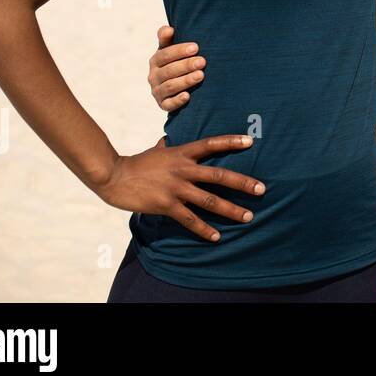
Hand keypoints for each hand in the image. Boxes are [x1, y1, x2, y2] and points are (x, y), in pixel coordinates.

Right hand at [93, 134, 264, 241]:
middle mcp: (183, 169)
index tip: (251, 142)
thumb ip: (168, 145)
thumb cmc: (137, 163)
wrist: (114, 176)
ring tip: (248, 216)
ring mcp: (176, 188)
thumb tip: (169, 138)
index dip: (231, 142)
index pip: (211, 144)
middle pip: (220, 175)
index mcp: (182, 153)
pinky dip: (204, 229)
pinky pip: (190, 219)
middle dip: (243, 183)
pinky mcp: (166, 205)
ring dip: (231, 209)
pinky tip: (216, 236)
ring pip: (209, 200)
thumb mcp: (157, 150)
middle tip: (262, 189)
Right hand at [149, 25, 204, 111]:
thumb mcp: (169, 48)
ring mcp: (157, 91)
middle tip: (203, 61)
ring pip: (170, 86)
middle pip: (169, 71)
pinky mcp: (163, 105)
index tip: (196, 47)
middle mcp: (154, 76)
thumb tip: (169, 29)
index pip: (165, 55)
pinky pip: (168, 105)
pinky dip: (177, 101)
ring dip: (185, 81)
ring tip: (201, 75)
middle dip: (186, 65)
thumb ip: (166, 38)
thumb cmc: (176, 61)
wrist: (175, 86)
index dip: (179, 51)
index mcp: (155, 60)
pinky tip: (187, 96)